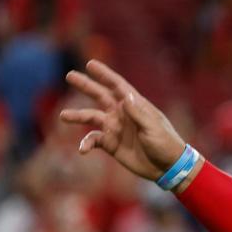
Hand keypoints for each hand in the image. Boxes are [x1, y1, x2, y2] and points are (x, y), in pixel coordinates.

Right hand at [60, 60, 187, 181]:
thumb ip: (138, 113)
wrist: (167, 167)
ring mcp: (115, 128)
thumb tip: (125, 96)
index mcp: (135, 105)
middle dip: (86, 86)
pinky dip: (86, 143)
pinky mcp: (111, 144)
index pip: (117, 86)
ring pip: (91, 117)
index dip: (104, 74)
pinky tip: (82, 150)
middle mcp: (122, 113)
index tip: (91, 64)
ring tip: (63, 116)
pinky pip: (94, 140)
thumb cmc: (165, 144)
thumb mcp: (153, 128)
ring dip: (77, 116)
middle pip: (100, 95)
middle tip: (70, 75)